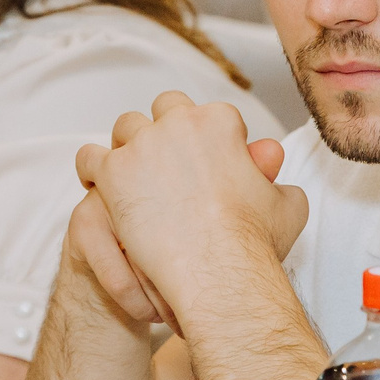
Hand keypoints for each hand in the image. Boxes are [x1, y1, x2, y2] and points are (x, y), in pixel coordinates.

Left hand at [70, 92, 306, 335]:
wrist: (218, 269)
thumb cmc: (253, 242)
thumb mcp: (288, 206)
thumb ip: (282, 186)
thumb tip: (279, 183)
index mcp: (220, 122)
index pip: (207, 114)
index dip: (205, 139)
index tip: (204, 163)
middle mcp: (179, 123)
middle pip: (165, 110)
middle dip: (165, 131)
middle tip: (166, 163)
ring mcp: (142, 145)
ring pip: (127, 127)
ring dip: (129, 146)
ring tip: (131, 174)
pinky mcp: (113, 172)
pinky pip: (90, 157)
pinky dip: (93, 169)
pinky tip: (99, 186)